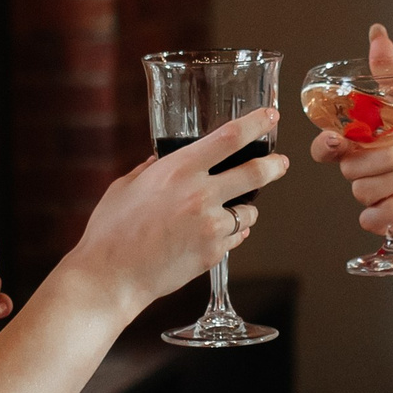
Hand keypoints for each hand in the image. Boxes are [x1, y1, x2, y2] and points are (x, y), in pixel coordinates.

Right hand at [67, 108, 287, 313]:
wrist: (112, 275)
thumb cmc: (112, 231)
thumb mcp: (125, 187)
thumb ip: (149, 170)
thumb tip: (159, 160)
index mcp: (179, 169)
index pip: (230, 138)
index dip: (256, 124)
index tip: (271, 116)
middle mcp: (200, 194)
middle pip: (254, 172)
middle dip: (274, 165)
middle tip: (281, 162)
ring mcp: (210, 225)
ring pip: (248, 211)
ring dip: (244, 209)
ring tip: (227, 212)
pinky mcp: (213, 252)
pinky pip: (234, 237)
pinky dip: (230, 233)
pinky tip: (212, 234)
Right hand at [306, 20, 392, 255]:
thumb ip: (388, 75)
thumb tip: (376, 33)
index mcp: (355, 144)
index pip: (323, 147)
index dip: (324, 144)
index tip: (337, 139)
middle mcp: (355, 170)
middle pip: (348, 167)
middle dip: (380, 158)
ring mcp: (366, 196)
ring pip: (361, 190)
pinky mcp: (379, 219)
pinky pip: (371, 219)